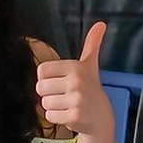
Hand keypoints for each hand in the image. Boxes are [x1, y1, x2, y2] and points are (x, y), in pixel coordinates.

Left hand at [36, 22, 114, 142]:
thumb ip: (92, 44)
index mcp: (75, 67)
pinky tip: (68, 115)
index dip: (47, 78)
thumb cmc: (91, 90)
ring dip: (53, 107)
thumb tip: (101, 24)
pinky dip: (56, 118)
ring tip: (67, 105)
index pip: (41, 71)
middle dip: (49, 94)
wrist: (102, 118)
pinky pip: (50, 116)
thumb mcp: (90, 65)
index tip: (60, 82)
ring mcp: (75, 100)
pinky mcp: (73, 116)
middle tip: (64, 95)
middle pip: (40, 88)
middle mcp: (76, 82)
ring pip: (44, 103)